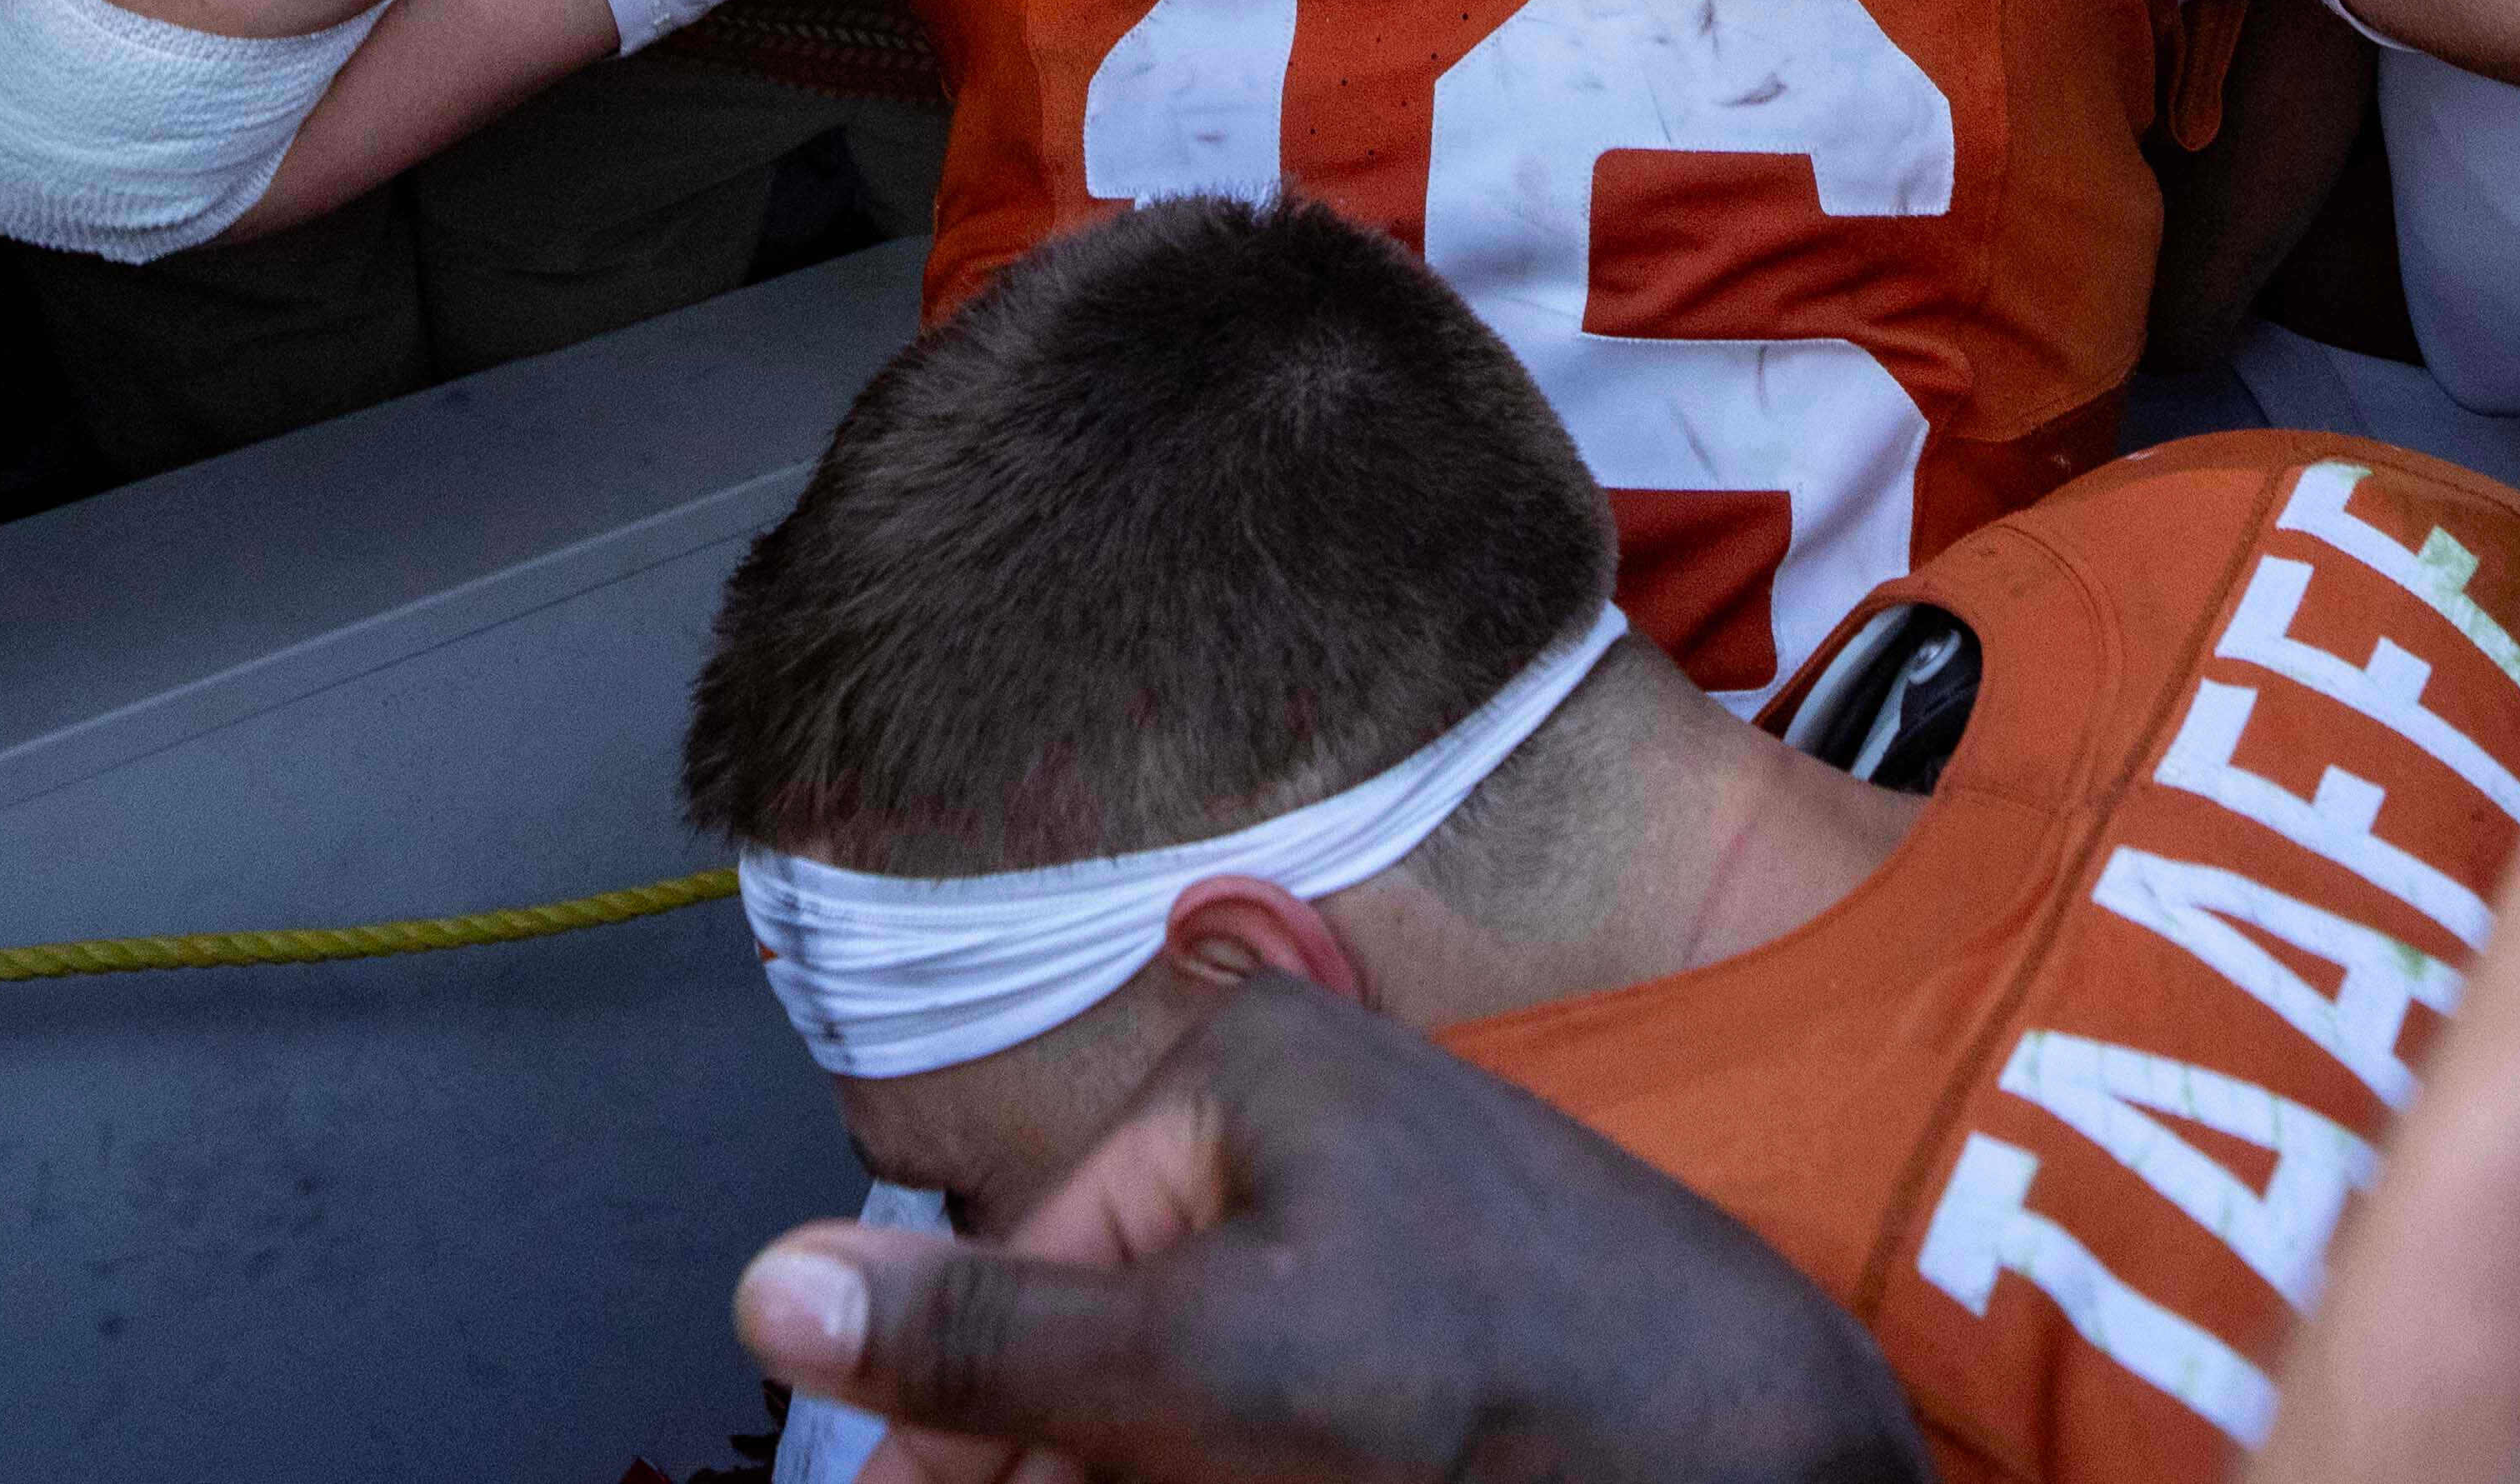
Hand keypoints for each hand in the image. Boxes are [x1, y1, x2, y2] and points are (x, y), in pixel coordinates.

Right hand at [737, 975, 1925, 1483]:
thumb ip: (990, 1347)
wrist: (1750, 1443)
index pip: (1027, 1272)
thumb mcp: (1209, 1369)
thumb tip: (769, 1290)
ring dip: (1154, 1456)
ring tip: (1205, 1475)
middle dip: (1061, 1450)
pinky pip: (1288, 1396)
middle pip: (1105, 1332)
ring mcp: (1376, 1215)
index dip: (951, 1431)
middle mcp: (1300, 1118)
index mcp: (1235, 1075)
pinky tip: (1290, 1476)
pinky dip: (1248, 1454)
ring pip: (1192, 1380)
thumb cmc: (1505, 1372)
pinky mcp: (1437, 1315)